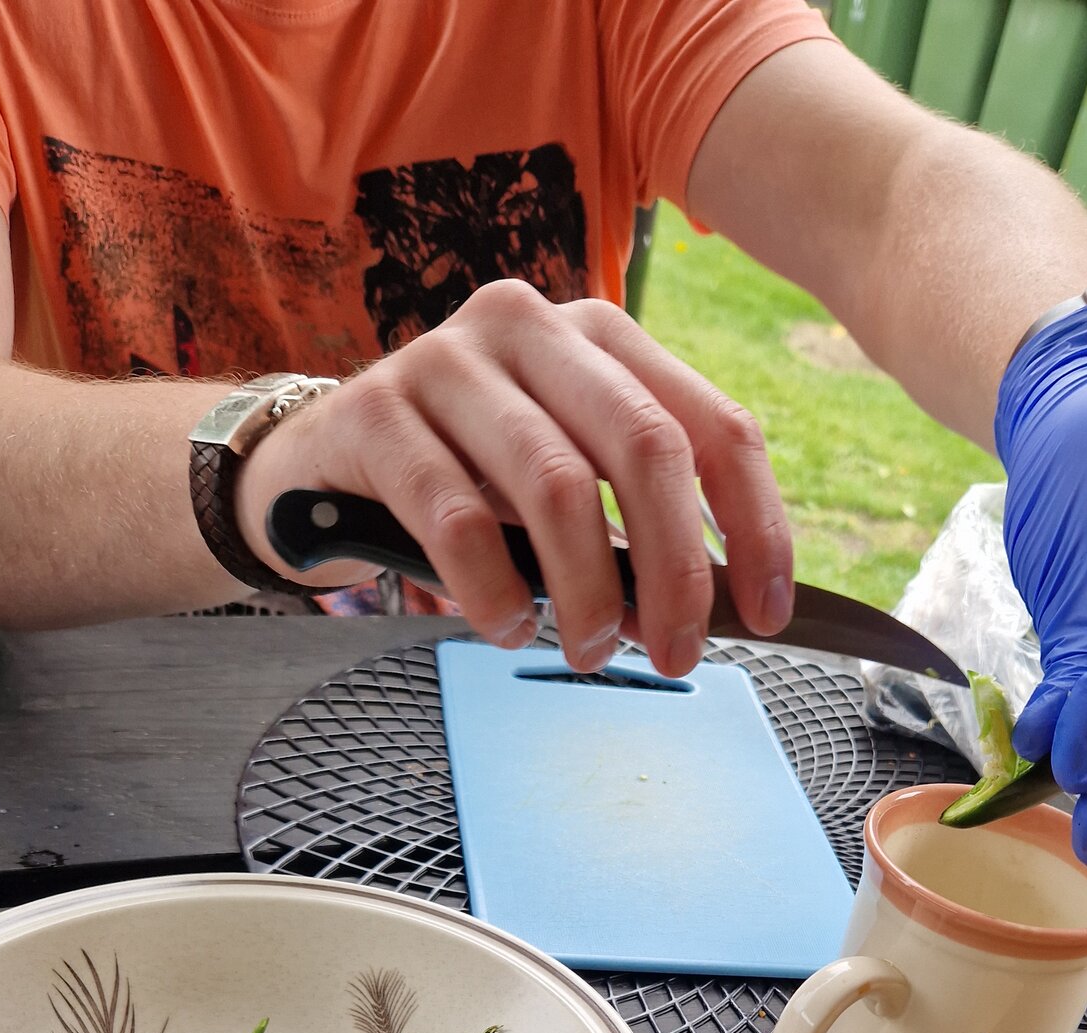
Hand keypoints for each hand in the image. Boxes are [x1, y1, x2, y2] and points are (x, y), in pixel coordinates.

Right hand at [236, 279, 793, 675]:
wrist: (317, 466)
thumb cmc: (462, 481)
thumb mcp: (563, 483)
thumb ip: (635, 523)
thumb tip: (720, 609)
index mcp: (600, 335)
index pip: (713, 425)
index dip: (754, 525)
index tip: (769, 613)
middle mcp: (531, 326)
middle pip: (645, 447)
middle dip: (676, 569)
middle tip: (675, 652)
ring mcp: (447, 360)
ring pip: (556, 484)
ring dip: (585, 592)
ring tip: (587, 652)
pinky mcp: (377, 413)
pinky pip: (457, 518)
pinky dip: (494, 592)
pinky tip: (507, 628)